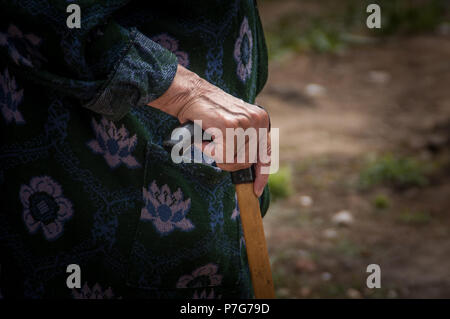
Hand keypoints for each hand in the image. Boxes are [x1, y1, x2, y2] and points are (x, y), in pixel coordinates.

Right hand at [150, 65, 270, 196]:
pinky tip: (204, 139)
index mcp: (261, 121)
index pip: (266, 153)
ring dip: (218, 156)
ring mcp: (246, 122)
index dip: (262, 174)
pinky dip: (209, 151)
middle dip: (230, 162)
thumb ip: (245, 143)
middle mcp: (258, 120)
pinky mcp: (231, 126)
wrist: (190, 94)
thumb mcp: (234, 126)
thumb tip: (248, 169)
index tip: (256, 190)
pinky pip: (222, 155)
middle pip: (248, 161)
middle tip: (214, 149)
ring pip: (235, 160)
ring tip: (209, 140)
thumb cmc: (208, 113)